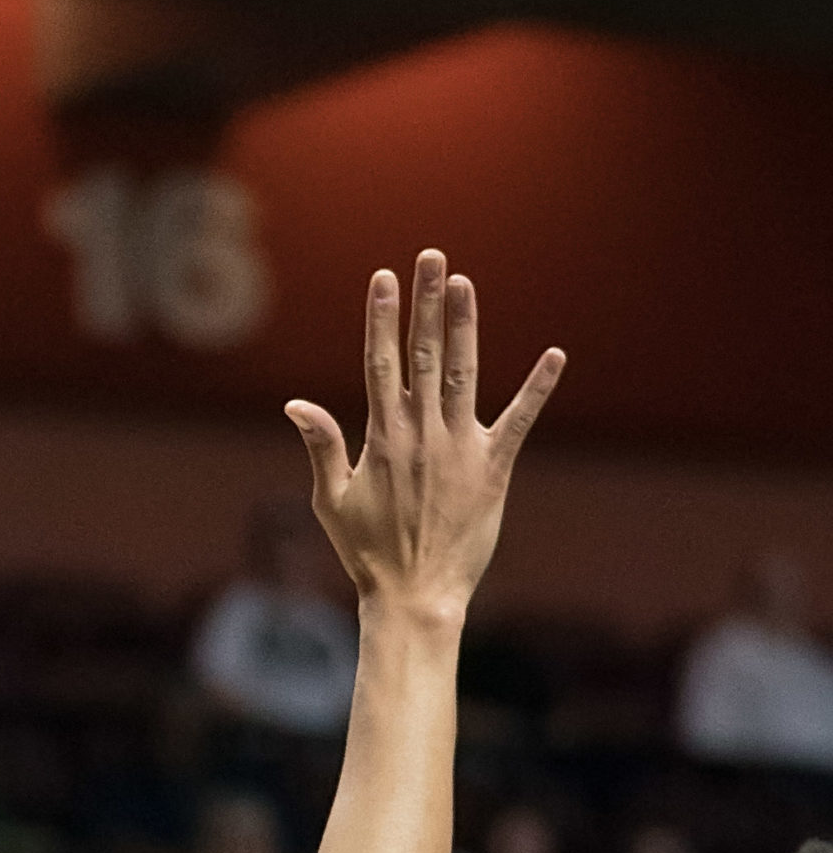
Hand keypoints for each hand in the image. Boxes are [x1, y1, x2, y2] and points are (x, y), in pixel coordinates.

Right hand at [286, 251, 562, 622]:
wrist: (415, 595)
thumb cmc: (367, 552)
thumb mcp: (331, 500)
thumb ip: (321, 446)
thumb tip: (297, 404)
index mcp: (381, 437)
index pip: (380, 363)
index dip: (382, 318)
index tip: (384, 279)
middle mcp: (421, 432)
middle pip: (423, 353)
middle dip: (426, 302)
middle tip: (431, 257)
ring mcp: (460, 447)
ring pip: (462, 373)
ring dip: (465, 326)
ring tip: (465, 283)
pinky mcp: (494, 467)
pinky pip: (520, 420)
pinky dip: (538, 388)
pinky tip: (555, 355)